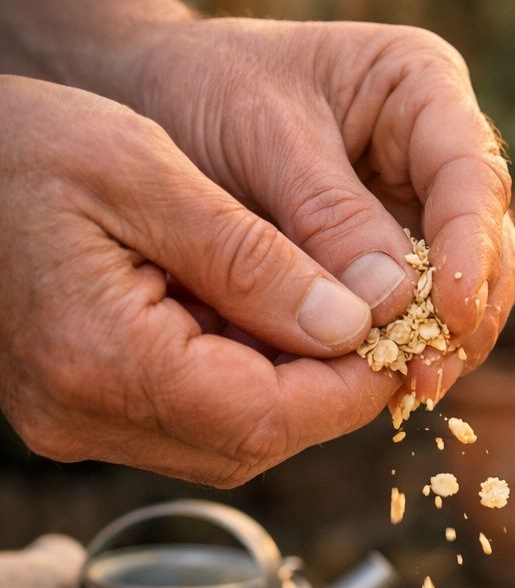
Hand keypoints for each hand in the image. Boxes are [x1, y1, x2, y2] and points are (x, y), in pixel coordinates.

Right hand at [0, 75, 397, 485]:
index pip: (267, 417)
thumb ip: (256, 258)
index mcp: (100, 362)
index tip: (403, 332)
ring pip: (232, 439)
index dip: (353, 384)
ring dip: (294, 384)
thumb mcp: (147, 174)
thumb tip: (356, 325)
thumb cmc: (23, 147)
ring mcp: (79, 424)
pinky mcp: (84, 412)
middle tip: (378, 319)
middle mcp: (84, 418)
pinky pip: (195, 418)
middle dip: (332, 387)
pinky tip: (262, 314)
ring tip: (324, 307)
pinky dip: (247, 375)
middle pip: (255, 440)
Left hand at [126, 18, 514, 404]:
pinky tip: (381, 386)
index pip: (473, 175)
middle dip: (467, 313)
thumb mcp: (259, 135)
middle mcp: (439, 152)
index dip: (470, 249)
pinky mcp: (393, 263)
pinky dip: (404, 350)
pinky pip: (417, 314)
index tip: (451, 313)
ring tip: (410, 389)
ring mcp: (423, 210)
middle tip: (426, 373)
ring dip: (445, 343)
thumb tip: (393, 303)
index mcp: (424, 89)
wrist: (148, 97)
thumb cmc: (204, 88)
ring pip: (470, 288)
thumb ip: (327, 215)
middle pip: (491, 242)